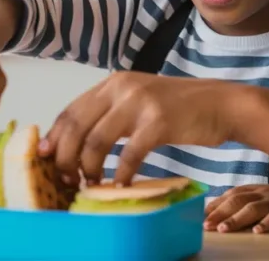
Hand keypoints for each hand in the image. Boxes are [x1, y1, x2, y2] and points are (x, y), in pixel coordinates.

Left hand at [37, 71, 240, 183]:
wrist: (221, 103)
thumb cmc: (179, 107)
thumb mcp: (138, 101)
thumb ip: (109, 115)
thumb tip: (72, 145)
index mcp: (112, 82)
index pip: (70, 111)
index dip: (55, 139)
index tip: (47, 162)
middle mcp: (121, 87)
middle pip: (76, 127)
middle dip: (64, 158)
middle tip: (66, 180)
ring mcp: (140, 103)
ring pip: (96, 142)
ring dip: (88, 170)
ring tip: (90, 184)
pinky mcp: (158, 122)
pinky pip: (128, 155)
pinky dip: (120, 175)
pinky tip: (120, 185)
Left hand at [204, 185, 268, 233]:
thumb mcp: (268, 200)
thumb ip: (247, 204)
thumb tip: (221, 214)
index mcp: (257, 190)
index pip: (231, 195)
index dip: (215, 204)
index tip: (198, 216)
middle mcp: (265, 193)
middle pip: (238, 200)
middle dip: (220, 212)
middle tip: (206, 225)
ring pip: (254, 208)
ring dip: (237, 219)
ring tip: (224, 229)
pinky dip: (268, 222)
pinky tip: (258, 231)